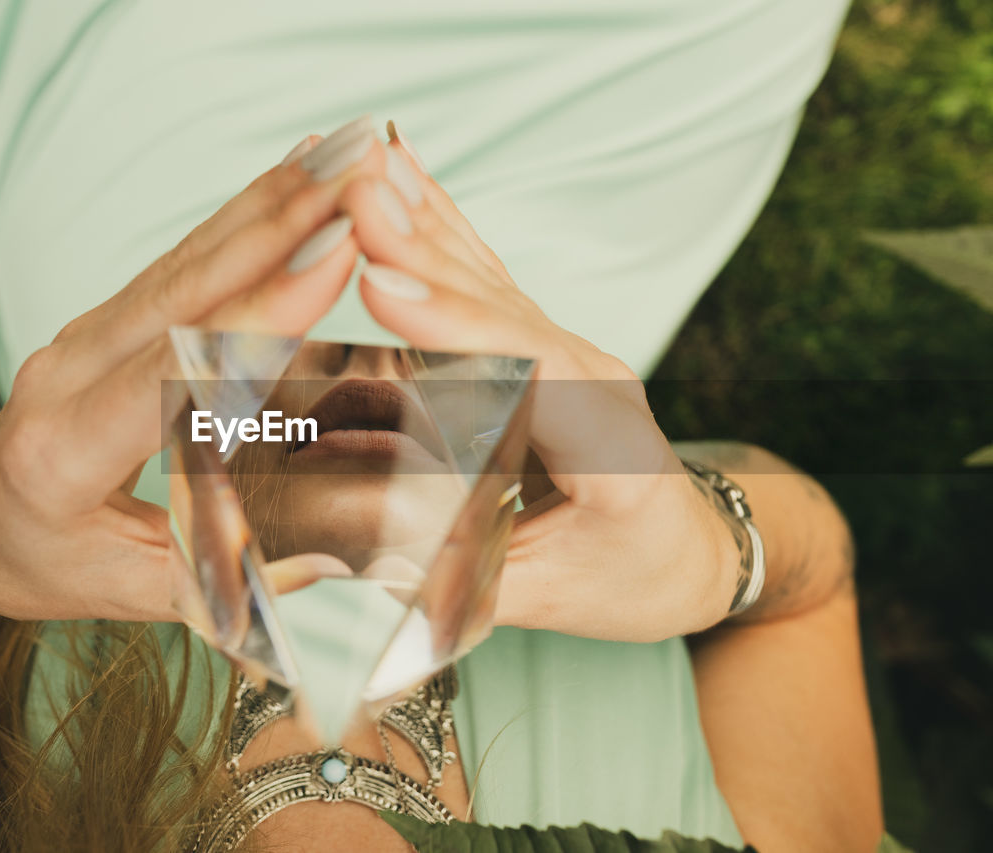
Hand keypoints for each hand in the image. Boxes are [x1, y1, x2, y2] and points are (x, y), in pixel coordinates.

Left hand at [0, 119, 389, 621]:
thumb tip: (328, 558)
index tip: (331, 261)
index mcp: (63, 452)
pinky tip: (292, 177)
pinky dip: (240, 216)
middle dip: (276, 226)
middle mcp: (65, 374)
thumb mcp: (118, 591)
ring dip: (267, 203)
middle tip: (357, 175)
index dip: (255, 316)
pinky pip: (179, 263)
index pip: (172, 372)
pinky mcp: (105, 319)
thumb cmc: (38, 562)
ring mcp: (81, 335)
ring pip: (184, 261)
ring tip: (342, 154)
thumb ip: (211, 577)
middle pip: (181, 290)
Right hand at [335, 128, 738, 641]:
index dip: (456, 328)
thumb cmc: (631, 578)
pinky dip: (443, 228)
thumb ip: (469, 585)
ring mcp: (569, 355)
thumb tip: (358, 570)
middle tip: (358, 195)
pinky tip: (407, 177)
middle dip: (424, 252)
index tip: (383, 286)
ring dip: (425, 223)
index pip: (530, 376)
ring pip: (489, 284)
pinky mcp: (540, 346)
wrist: (686, 551)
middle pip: (502, 310)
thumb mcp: (554, 599)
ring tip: (367, 168)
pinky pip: (486, 281)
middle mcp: (595, 382)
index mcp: (613, 448)